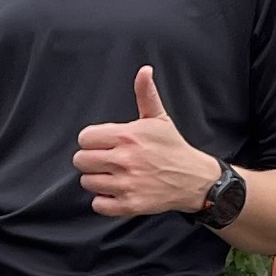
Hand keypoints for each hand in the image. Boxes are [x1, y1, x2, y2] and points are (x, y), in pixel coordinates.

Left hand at [72, 67, 221, 219]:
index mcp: (128, 136)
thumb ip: (145, 94)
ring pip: (87, 182)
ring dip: (96, 180)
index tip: (102, 143)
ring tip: (112, 175)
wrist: (194, 179)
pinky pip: (98, 204)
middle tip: (105, 160)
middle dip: (90, 160)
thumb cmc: (173, 148)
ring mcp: (127, 184)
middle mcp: (125, 160)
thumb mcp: (159, 118)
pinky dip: (104, 200)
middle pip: (81, 161)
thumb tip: (144, 71)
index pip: (85, 138)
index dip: (91, 141)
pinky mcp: (130, 204)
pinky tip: (115, 191)